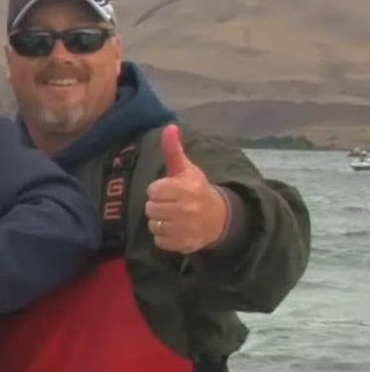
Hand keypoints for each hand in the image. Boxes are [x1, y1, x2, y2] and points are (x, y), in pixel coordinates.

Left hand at [145, 124, 228, 253]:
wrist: (220, 218)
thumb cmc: (197, 189)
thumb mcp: (186, 169)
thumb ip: (174, 150)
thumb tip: (170, 127)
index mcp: (186, 188)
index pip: (153, 190)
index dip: (157, 190)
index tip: (168, 190)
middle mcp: (187, 209)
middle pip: (150, 208)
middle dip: (157, 205)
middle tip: (169, 204)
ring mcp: (187, 228)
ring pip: (153, 225)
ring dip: (159, 221)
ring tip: (171, 216)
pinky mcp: (185, 244)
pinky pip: (159, 241)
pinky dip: (163, 236)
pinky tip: (174, 228)